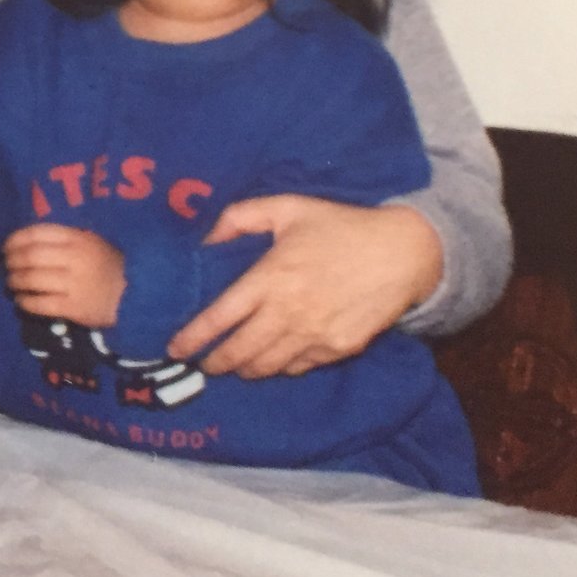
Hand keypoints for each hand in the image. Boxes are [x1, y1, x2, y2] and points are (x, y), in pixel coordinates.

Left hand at [4, 224, 125, 327]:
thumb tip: (26, 241)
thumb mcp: (92, 241)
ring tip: (12, 283)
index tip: (7, 246)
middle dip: (12, 261)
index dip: (16, 239)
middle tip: (7, 265)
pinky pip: (41, 304)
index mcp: (79, 238)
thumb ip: (64, 239)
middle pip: (31, 256)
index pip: (38, 233)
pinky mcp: (74, 308)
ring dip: (15, 281)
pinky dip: (25, 302)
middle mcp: (75, 258)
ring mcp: (74, 284)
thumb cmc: (108, 264)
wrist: (134, 294)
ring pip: (32, 280)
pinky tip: (21, 301)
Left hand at [167, 196, 443, 377]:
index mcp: (270, 277)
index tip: (175, 347)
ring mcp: (313, 336)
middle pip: (238, 353)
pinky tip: (274, 358)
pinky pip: (298, 368)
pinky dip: (280, 367)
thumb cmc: (341, 225)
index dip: (192, 338)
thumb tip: (207, 238)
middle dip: (214, 363)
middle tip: (202, 363)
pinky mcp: (336, 350)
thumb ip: (241, 217)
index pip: (219, 318)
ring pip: (266, 367)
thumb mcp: (289, 207)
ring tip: (233, 365)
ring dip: (244, 370)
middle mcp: (287, 313)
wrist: (401, 252)